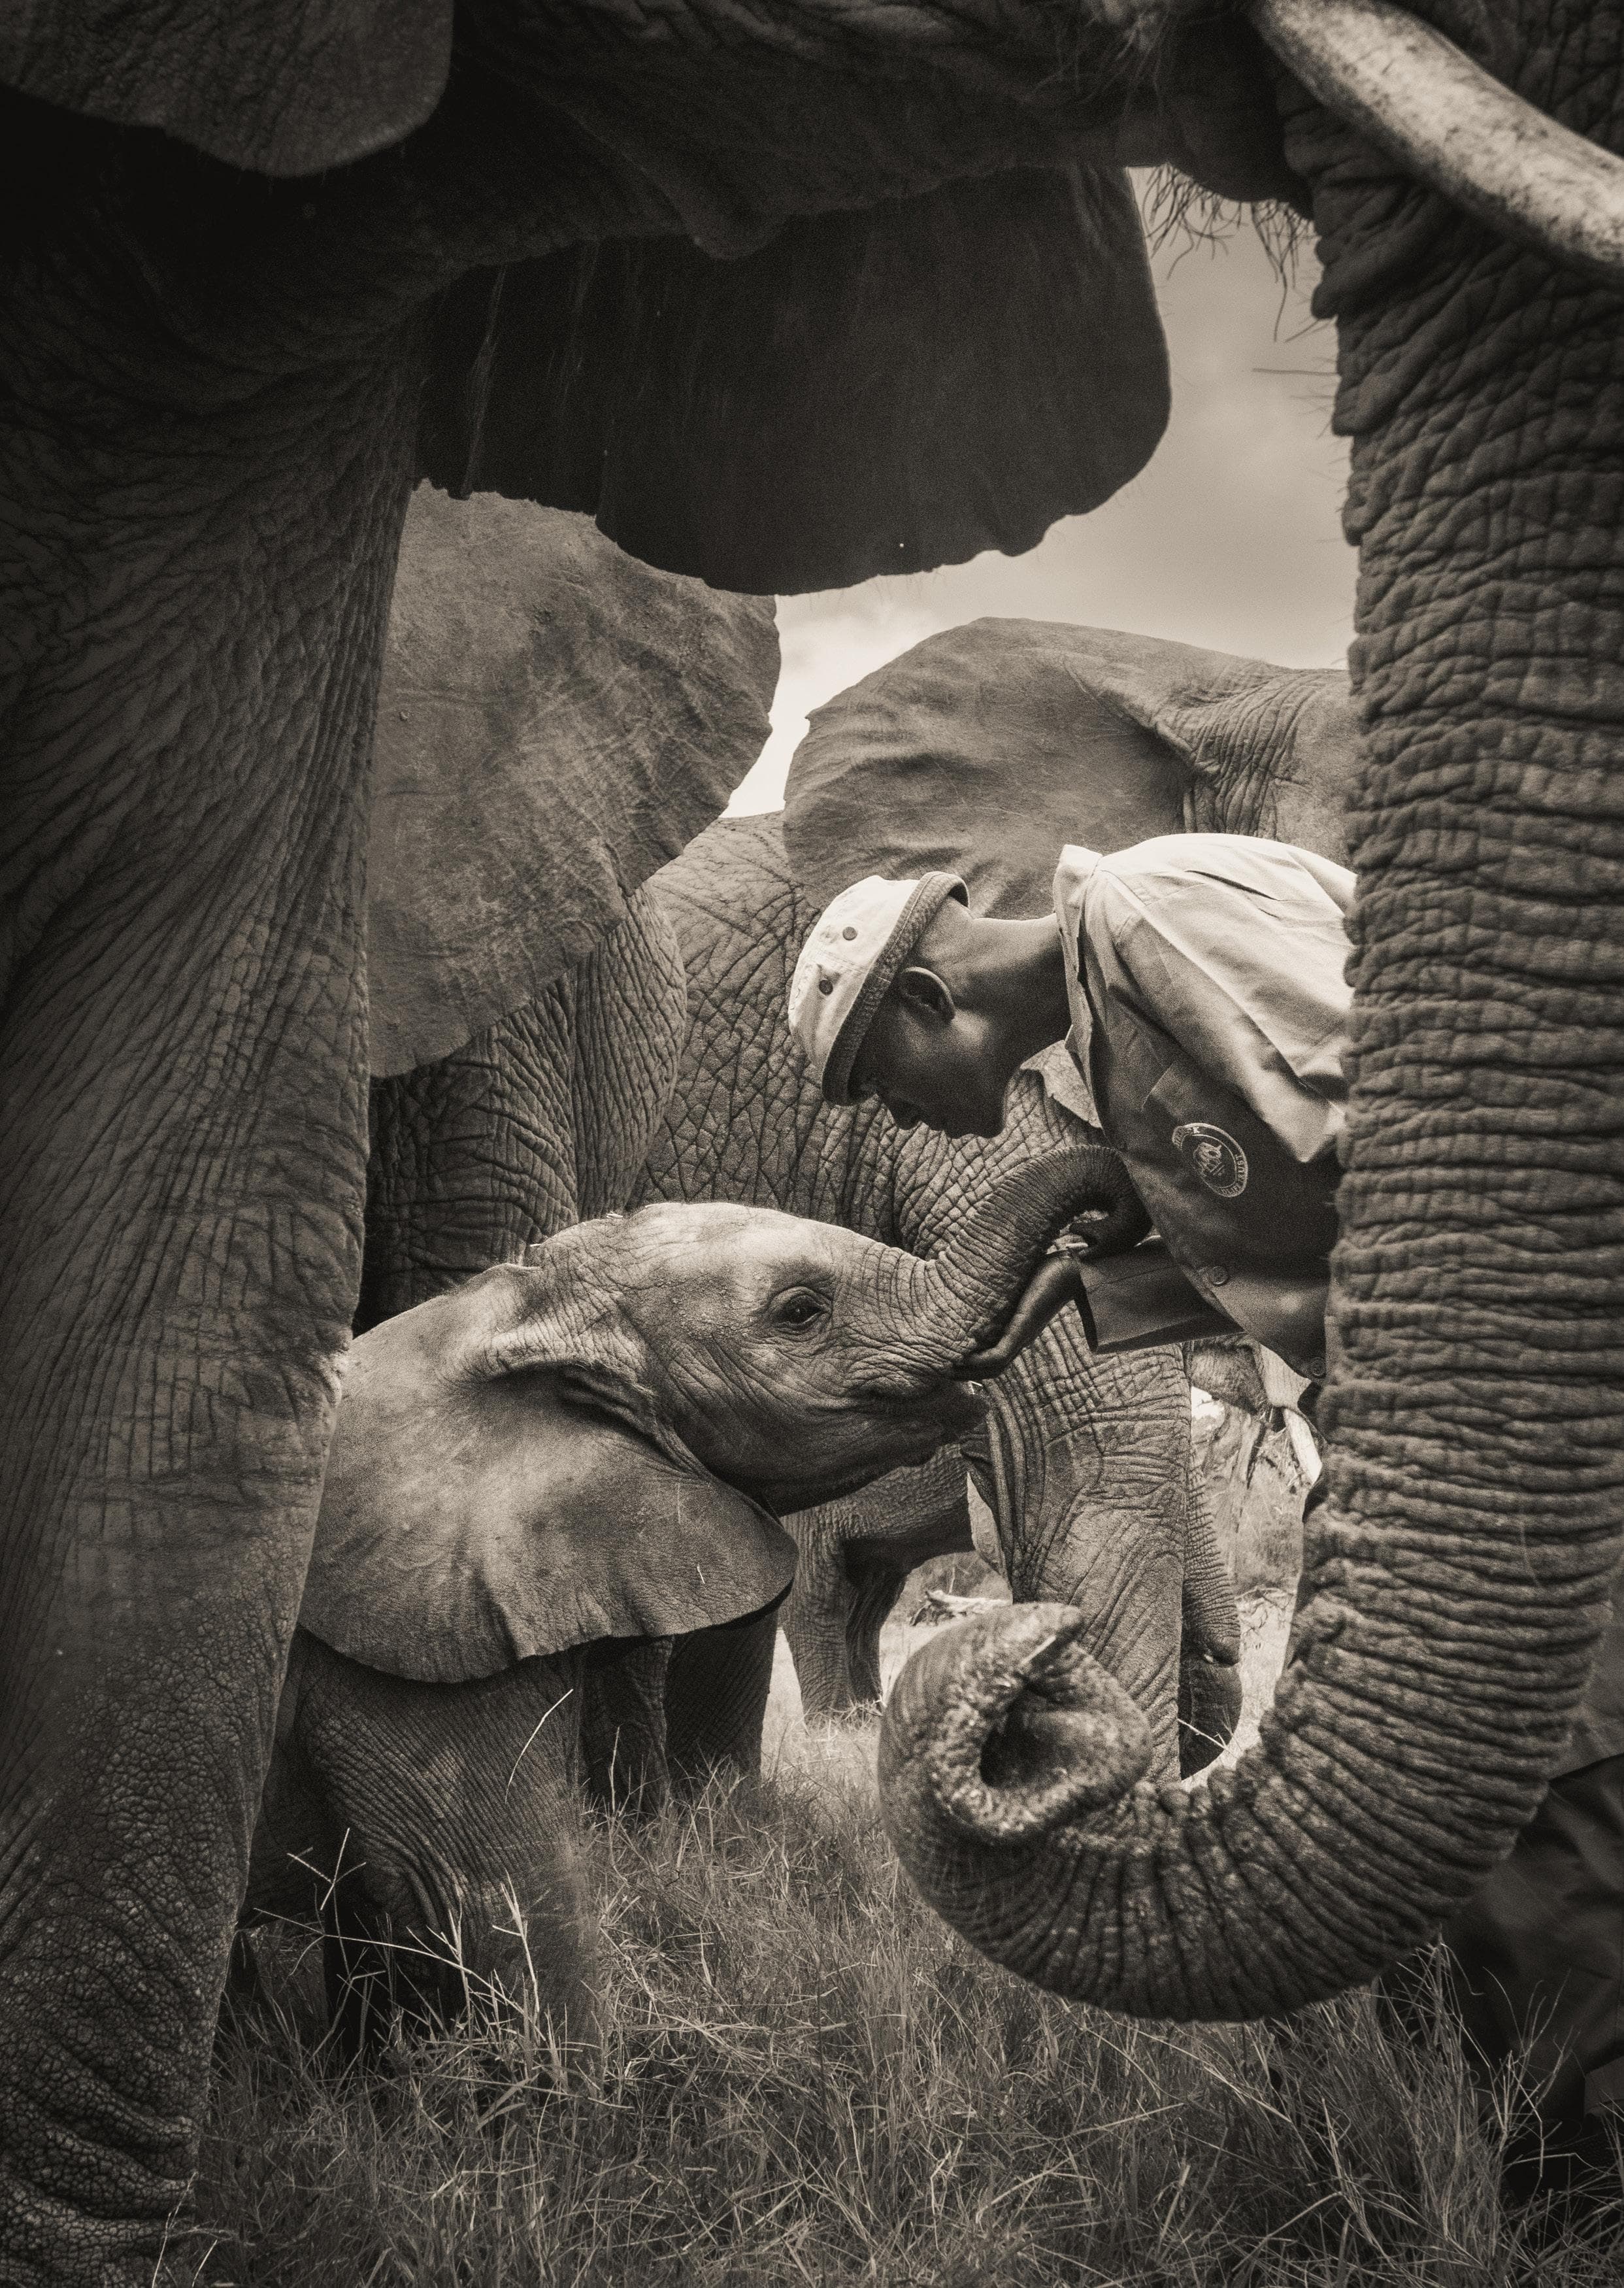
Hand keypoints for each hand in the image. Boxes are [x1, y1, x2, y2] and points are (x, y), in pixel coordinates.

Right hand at [951, 1253, 1083, 1378]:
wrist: (1073, 1269)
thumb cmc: (1046, 1270)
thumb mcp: (1013, 1281)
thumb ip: (997, 1284)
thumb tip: (974, 1269)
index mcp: (1016, 1331)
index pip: (990, 1357)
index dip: (968, 1362)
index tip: (944, 1356)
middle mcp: (1019, 1339)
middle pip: (989, 1370)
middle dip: (963, 1373)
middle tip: (937, 1368)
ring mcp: (1022, 1335)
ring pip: (993, 1368)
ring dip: (968, 1372)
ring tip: (944, 1366)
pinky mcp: (1023, 1329)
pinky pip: (1000, 1356)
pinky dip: (980, 1361)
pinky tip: (963, 1357)